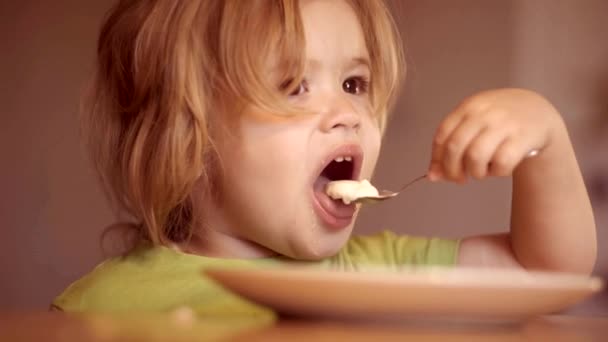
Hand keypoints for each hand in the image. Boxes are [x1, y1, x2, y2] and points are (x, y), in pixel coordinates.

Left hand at [428, 88, 563, 181]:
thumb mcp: (474, 125)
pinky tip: (499, 169)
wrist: (538, 111)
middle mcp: (485, 113)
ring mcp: (504, 124)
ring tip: (481, 173)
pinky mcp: (523, 137)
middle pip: (455, 148)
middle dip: (452, 170)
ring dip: (475, 172)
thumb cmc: (498, 122)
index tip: (439, 172)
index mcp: (469, 107)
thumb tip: (432, 176)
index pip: (442, 135)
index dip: (437, 158)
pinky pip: (501, 163)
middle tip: (459, 179)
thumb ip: (452, 146)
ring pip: (475, 157)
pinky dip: (497, 172)